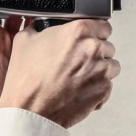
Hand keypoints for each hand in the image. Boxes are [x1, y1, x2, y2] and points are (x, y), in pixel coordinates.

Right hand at [0, 19, 120, 127]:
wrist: (29, 111)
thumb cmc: (27, 79)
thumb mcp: (24, 41)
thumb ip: (39, 27)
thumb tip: (40, 24)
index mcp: (77, 31)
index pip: (103, 25)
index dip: (95, 32)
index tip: (90, 39)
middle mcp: (92, 48)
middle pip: (108, 46)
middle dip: (96, 53)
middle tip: (79, 62)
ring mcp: (101, 70)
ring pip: (111, 65)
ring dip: (100, 70)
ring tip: (80, 77)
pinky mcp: (104, 89)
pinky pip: (108, 84)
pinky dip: (97, 87)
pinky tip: (80, 89)